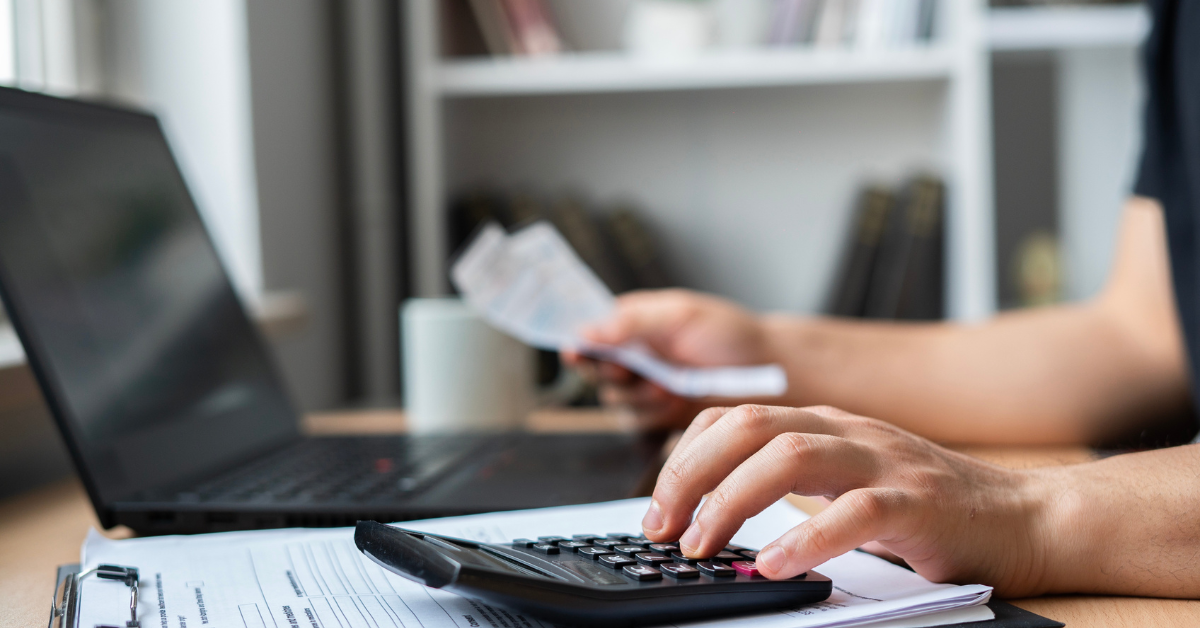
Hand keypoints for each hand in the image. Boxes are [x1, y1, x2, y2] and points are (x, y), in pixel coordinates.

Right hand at [561, 289, 773, 430]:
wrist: (771, 371)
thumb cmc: (731, 334)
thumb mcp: (681, 315)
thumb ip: (632, 322)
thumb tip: (586, 330)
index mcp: (634, 322)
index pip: (590, 332)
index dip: (581, 344)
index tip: (577, 351)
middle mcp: (636, 354)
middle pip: (596, 370)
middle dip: (615, 373)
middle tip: (632, 370)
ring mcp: (646, 385)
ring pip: (615, 399)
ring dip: (637, 394)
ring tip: (667, 384)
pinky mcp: (661, 414)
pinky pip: (637, 420)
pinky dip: (653, 412)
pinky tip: (674, 399)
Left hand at [640, 405, 1057, 596]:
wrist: (1025, 517)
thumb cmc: (929, 510)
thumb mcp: (847, 484)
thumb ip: (792, 486)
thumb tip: (713, 515)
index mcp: (824, 425)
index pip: (732, 417)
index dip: (684, 458)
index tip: (659, 508)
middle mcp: (847, 432)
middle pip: (747, 425)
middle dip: (691, 475)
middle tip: (664, 529)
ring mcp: (883, 461)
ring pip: (789, 454)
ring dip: (732, 501)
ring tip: (704, 546)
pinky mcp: (918, 502)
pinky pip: (854, 512)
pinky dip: (806, 536)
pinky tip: (775, 565)